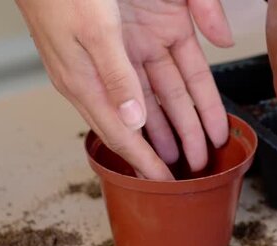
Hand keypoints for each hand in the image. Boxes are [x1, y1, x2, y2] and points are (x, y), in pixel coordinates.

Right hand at [16, 0, 231, 179]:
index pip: (122, 134)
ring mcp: (110, 59)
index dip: (144, 161)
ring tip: (188, 149)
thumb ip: (117, 77)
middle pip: (141, 123)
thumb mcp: (95, 32)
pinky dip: (162, 99)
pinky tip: (169, 111)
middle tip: (188, 169)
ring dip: (169, 126)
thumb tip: (134, 120)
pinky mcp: (119, 41)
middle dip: (166, 148)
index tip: (162, 183)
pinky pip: (147, 78)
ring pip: (148, 102)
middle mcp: (100, 76)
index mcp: (88, 81)